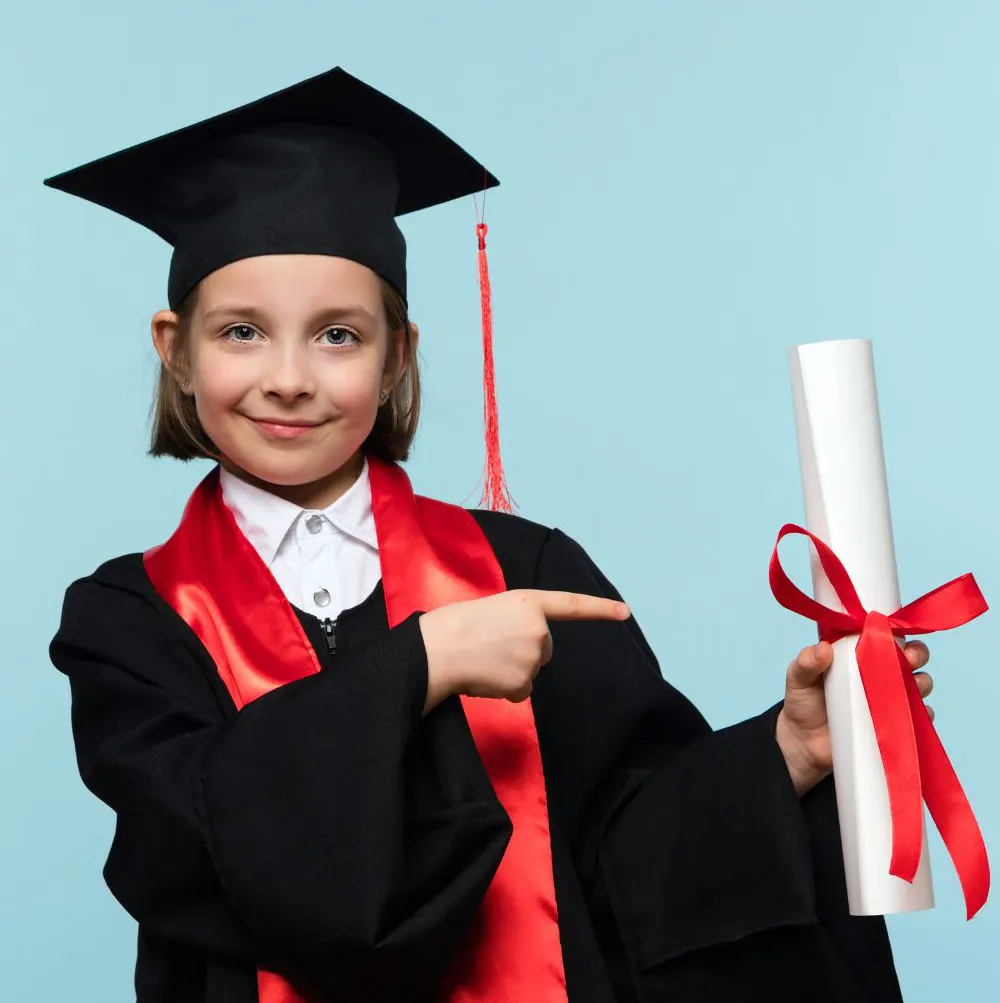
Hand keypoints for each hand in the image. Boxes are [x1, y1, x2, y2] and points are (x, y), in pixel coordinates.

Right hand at [418, 589, 629, 713]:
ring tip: (482, 659)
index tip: (625, 612)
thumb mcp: (493, 608)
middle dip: (524, 650)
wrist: (436, 650)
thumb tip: (526, 649)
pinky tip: (485, 677)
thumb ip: (517, 621)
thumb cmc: (454, 626)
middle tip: (490, 645)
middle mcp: (538, 628)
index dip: (600, 609)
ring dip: (511, 670)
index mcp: (527, 601)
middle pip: (545, 648)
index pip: (572, 605)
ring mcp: (534, 656)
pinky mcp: (525, 683)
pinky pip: (521, 691)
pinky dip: (504, 688)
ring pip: (531, 671)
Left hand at [775, 640, 933, 795]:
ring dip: (922, 683)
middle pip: (909, 657)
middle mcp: (879, 673)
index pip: (883, 636)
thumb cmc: (803, 703)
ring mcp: (889, 699)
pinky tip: (913, 714)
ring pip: (919, 684)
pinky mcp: (895, 725)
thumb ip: (806, 662)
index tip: (895, 636)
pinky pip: (919, 717)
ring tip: (912, 687)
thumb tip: (823, 649)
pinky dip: (924, 714)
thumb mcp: (798, 678)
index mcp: (858, 655)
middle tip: (909, 659)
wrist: (804, 745)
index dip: (894, 632)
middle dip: (916, 654)